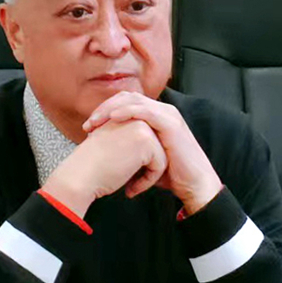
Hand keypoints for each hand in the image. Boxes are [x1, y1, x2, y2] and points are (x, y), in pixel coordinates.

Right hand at [42, 119, 166, 217]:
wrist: (80, 176)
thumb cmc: (92, 167)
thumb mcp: (112, 146)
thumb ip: (129, 142)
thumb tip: (147, 154)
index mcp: (125, 116)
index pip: (145, 144)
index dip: (138, 164)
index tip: (121, 176)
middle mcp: (135, 117)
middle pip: (155, 149)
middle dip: (145, 169)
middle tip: (128, 184)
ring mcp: (142, 127)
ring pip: (160, 157)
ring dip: (148, 176)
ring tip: (129, 186)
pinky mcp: (147, 141)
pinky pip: (160, 166)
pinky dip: (148, 181)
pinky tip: (130, 188)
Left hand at [83, 92, 222, 213]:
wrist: (193, 184)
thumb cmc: (171, 174)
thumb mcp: (145, 157)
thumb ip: (130, 148)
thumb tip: (107, 151)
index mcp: (156, 115)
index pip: (125, 103)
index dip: (105, 111)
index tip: (89, 126)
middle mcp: (162, 111)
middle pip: (126, 98)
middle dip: (104, 108)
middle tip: (88, 124)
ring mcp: (167, 115)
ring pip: (133, 101)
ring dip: (111, 110)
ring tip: (95, 121)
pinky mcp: (170, 123)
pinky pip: (145, 111)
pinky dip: (127, 112)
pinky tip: (112, 118)